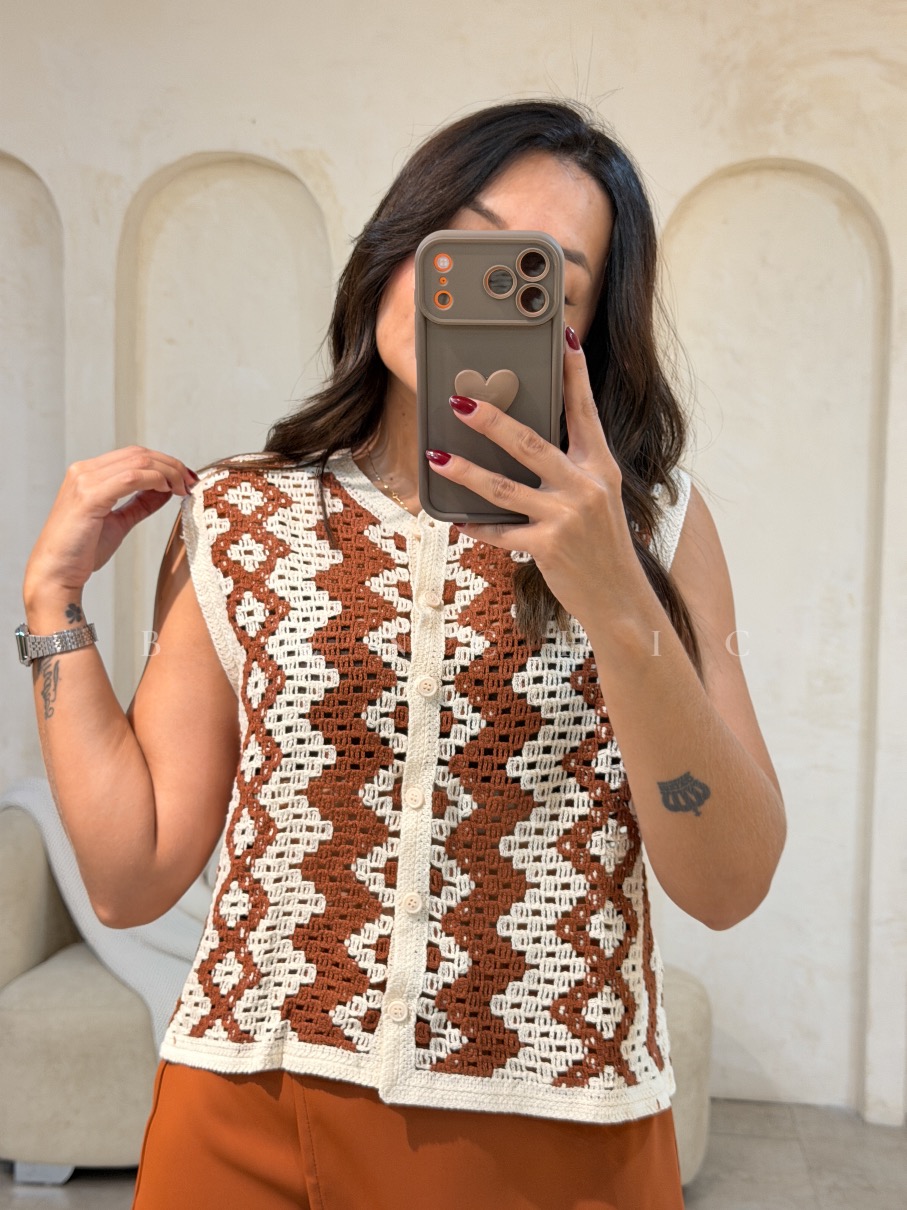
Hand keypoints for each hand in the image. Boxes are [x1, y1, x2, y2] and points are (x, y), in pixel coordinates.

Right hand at [24, 446, 196, 604]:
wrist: (55, 574)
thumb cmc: (82, 551)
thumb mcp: (119, 522)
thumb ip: (140, 504)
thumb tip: (166, 491)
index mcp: (87, 473)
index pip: (134, 455)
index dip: (165, 463)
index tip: (186, 479)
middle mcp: (83, 471)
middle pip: (139, 454)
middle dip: (171, 465)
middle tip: (191, 482)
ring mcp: (84, 481)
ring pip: (138, 462)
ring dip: (168, 472)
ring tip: (183, 488)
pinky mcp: (89, 497)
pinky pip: (130, 478)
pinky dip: (154, 480)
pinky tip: (167, 491)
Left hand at [425, 329, 641, 630]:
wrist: (622, 600)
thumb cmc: (604, 545)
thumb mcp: (600, 499)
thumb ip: (572, 470)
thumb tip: (527, 443)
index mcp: (601, 467)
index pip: (585, 411)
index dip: (574, 373)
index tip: (563, 338)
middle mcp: (585, 486)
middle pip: (530, 443)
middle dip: (491, 420)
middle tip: (459, 401)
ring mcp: (566, 517)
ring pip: (503, 488)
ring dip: (464, 471)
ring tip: (436, 456)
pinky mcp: (548, 547)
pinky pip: (501, 532)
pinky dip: (476, 527)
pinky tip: (456, 520)